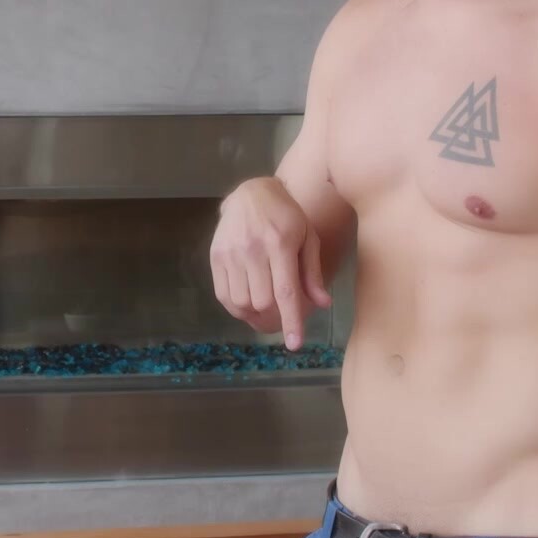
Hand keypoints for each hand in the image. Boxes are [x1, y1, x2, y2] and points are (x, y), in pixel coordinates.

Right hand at [210, 177, 331, 349]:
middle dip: (274, 319)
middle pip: (262, 302)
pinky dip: (236, 309)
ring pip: (241, 302)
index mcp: (279, 244)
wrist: (252, 192)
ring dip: (255, 316)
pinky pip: (223, 295)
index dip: (291, 321)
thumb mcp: (308, 237)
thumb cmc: (287, 215)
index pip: (285, 292)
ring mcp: (230, 254)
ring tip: (266, 315)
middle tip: (282, 321)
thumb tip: (322, 304)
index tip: (295, 344)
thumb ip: (312, 272)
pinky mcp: (215, 257)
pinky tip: (248, 307)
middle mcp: (252, 250)